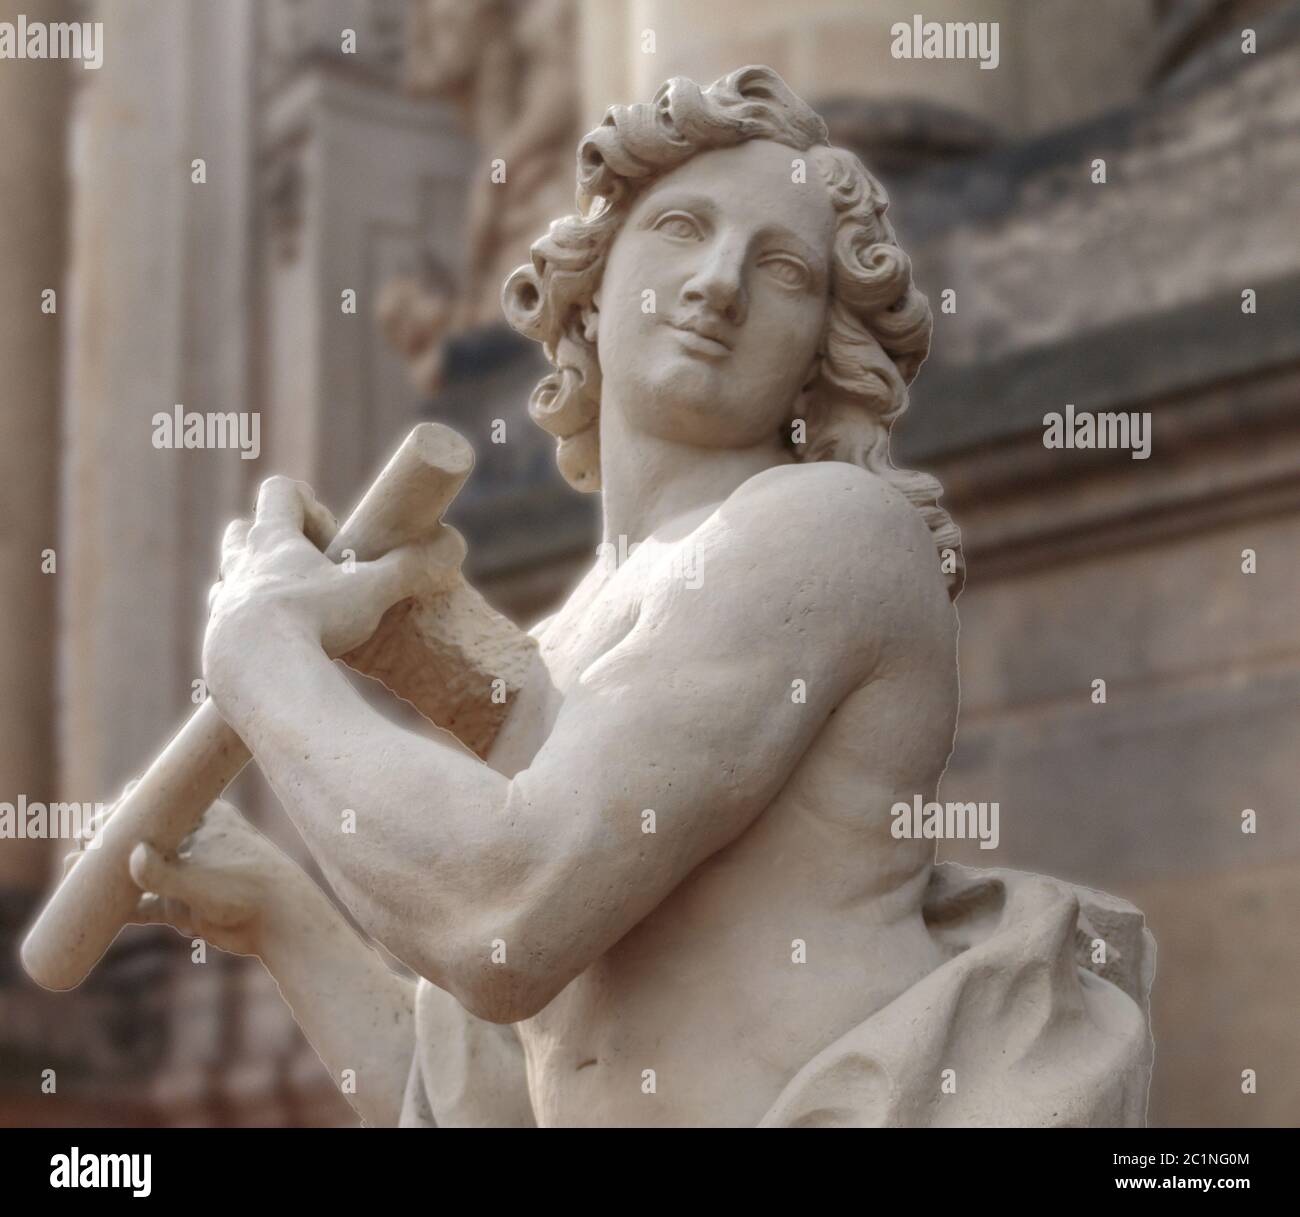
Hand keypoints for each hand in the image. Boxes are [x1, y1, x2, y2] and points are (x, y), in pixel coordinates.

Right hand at [66, 793, 307, 958]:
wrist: (279, 923)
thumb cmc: (250, 888)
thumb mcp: (205, 880)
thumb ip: (167, 872)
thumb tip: (131, 855)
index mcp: (202, 819)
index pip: (156, 804)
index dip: (124, 809)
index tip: (100, 820)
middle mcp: (190, 845)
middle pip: (140, 836)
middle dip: (107, 840)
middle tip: (82, 843)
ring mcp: (185, 876)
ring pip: (135, 872)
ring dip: (105, 874)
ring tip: (70, 870)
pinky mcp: (181, 907)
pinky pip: (141, 904)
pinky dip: (117, 906)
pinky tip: (89, 909)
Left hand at [203, 476, 461, 671]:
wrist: (259, 673)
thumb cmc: (313, 620)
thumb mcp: (372, 590)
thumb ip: (411, 566)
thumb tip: (453, 544)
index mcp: (274, 538)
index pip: (278, 491)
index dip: (308, 503)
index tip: (333, 534)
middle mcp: (241, 563)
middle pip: (242, 530)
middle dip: (275, 542)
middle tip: (311, 569)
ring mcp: (224, 601)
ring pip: (230, 576)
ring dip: (257, 584)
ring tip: (294, 609)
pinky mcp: (214, 640)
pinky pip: (226, 621)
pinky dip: (249, 626)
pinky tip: (277, 648)